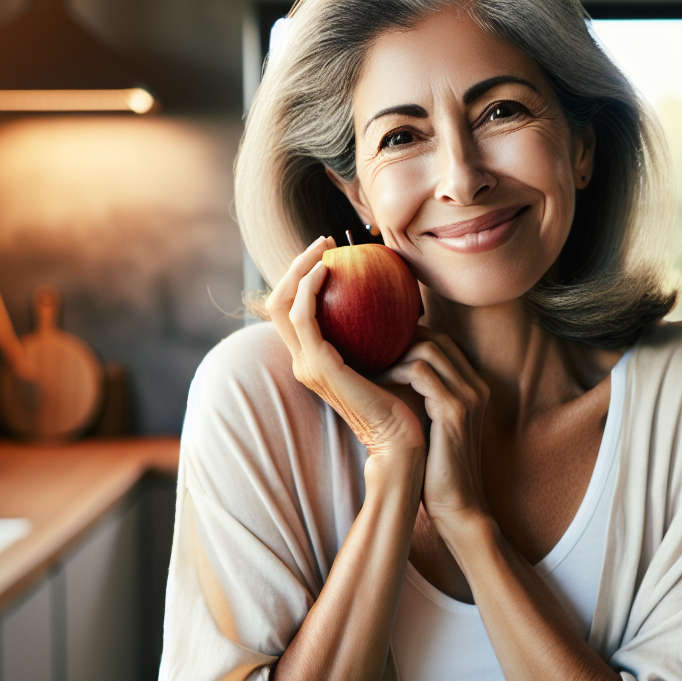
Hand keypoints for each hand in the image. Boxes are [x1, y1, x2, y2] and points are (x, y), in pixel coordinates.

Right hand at [266, 236, 424, 459]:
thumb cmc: (403, 398)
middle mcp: (303, 361)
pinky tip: (331, 268)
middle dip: (295, 265)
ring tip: (325, 248)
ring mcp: (306, 365)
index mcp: (315, 360)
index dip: (302, 276)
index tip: (331, 252)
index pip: (293, 309)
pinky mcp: (318, 365)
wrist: (401, 438)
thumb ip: (377, 328)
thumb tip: (390, 290)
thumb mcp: (386, 354)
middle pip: (278, 301)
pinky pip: (303, 315)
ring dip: (300, 268)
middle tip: (324, 242)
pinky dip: (310, 287)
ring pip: (283, 303)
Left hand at [379, 326, 490, 534]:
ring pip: (429, 349)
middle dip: (402, 336)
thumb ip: (424, 402)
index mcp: (473, 389)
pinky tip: (375, 380)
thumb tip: (389, 381)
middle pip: (438, 338)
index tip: (380, 341)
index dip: (413, 336)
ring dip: (394, 352)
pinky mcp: (454, 410)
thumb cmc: (438, 471)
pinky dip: (395, 371)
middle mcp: (476, 387)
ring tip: (368, 361)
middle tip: (368, 343)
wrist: (458, 506)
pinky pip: (420, 372)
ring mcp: (468, 397)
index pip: (444, 343)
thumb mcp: (433, 428)